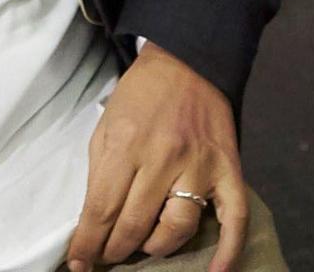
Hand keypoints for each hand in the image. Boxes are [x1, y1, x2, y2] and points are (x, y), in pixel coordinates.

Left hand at [70, 44, 247, 271]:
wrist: (187, 61)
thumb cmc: (140, 96)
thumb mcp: (106, 126)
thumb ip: (101, 175)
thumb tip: (92, 224)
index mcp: (127, 143)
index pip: (102, 210)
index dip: (87, 244)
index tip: (79, 262)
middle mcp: (164, 157)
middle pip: (134, 225)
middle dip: (115, 250)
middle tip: (108, 256)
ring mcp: (200, 165)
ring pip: (176, 228)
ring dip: (155, 248)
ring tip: (144, 246)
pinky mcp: (229, 169)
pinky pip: (234, 217)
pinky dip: (228, 250)